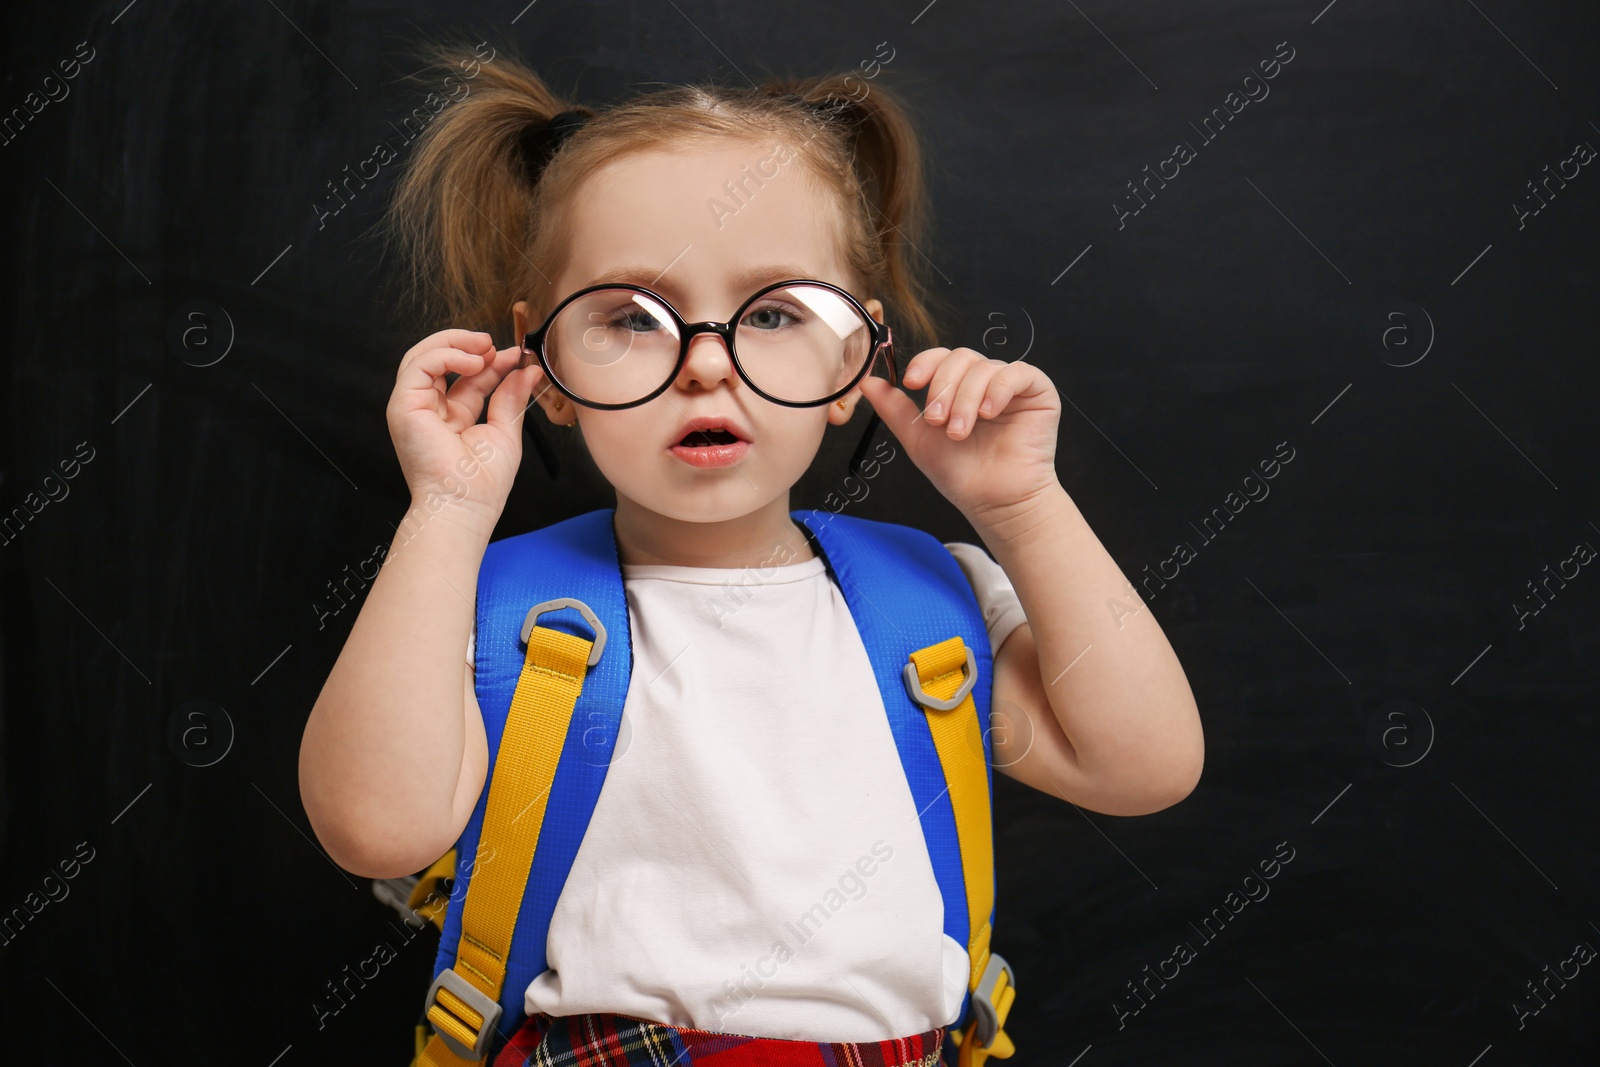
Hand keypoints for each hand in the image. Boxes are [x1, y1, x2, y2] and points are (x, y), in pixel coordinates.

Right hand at [386, 329, 548, 526]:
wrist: (465, 504)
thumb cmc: (483, 483)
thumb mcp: (505, 430)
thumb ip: (511, 397)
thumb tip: (528, 370)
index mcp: (453, 416)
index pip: (469, 377)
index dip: (491, 361)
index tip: (516, 355)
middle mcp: (430, 409)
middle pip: (441, 361)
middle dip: (468, 345)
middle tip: (495, 343)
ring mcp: (414, 406)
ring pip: (424, 356)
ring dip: (456, 342)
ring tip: (485, 346)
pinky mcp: (403, 405)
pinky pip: (420, 364)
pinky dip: (447, 354)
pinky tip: (474, 360)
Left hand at [856, 346, 1060, 519]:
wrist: (994, 501)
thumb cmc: (961, 473)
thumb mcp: (918, 438)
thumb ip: (895, 409)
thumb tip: (867, 382)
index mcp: (958, 386)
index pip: (940, 357)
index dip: (925, 363)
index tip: (911, 383)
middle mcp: (985, 381)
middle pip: (960, 357)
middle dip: (944, 388)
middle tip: (937, 421)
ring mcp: (1012, 385)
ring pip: (984, 368)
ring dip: (966, 399)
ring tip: (960, 432)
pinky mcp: (1038, 392)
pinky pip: (1018, 373)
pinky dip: (999, 389)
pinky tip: (989, 413)